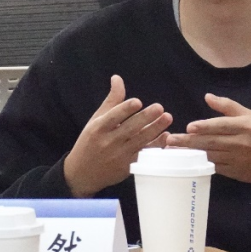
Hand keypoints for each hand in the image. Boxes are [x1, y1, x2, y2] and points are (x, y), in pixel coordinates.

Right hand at [63, 75, 171, 197]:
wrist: (82, 173)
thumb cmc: (91, 141)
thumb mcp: (96, 120)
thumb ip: (112, 101)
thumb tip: (117, 78)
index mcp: (98, 128)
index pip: (112, 117)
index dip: (125, 109)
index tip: (138, 101)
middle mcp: (108, 142)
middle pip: (129, 129)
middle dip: (145, 118)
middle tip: (160, 107)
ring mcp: (118, 156)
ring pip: (139, 141)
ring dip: (155, 130)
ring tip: (167, 117)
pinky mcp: (127, 167)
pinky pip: (144, 155)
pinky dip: (155, 146)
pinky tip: (165, 136)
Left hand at [164, 93, 250, 185]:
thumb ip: (228, 106)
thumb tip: (207, 96)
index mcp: (245, 126)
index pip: (221, 125)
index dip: (204, 126)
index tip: (188, 127)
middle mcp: (241, 142)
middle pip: (211, 141)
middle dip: (189, 141)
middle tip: (170, 140)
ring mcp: (238, 159)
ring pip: (211, 155)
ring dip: (191, 154)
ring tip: (174, 151)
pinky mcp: (235, 172)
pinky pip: (216, 167)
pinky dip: (202, 163)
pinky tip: (189, 161)